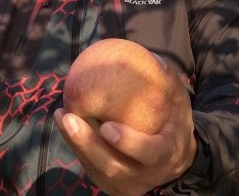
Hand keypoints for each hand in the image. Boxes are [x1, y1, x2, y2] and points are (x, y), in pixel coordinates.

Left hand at [54, 61, 196, 195]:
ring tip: (60, 115)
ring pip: (96, 168)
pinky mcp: (112, 185)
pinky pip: (90, 166)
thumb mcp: (178, 99)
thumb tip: (149, 56)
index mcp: (166, 156)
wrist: (175, 158)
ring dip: (75, 142)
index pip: (149, 153)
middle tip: (70, 118)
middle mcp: (146, 176)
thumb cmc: (173, 119)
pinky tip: (63, 121)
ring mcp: (127, 185)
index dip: (128, 143)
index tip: (107, 126)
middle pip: (114, 166)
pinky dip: (75, 144)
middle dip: (88, 144)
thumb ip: (167, 80)